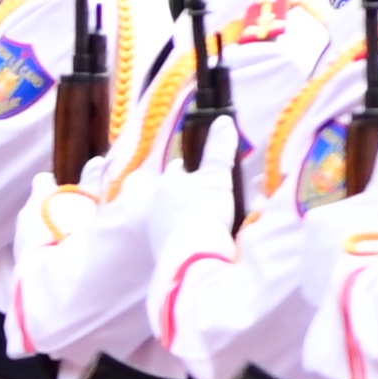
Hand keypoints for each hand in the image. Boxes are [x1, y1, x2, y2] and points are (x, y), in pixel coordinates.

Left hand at [139, 152, 235, 274]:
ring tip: (203, 221)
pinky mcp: (160, 253)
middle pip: (171, 194)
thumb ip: (219, 150)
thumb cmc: (204, 211)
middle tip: (205, 199)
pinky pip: (173, 238)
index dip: (190, 170)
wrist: (194, 257)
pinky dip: (184, 237)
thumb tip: (223, 121)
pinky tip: (198, 241)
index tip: (202, 172)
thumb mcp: (217, 176)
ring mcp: (155, 230)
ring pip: (170, 217)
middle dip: (185, 195)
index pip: (177, 170)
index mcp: (166, 182)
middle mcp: (154, 205)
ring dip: (183, 217)